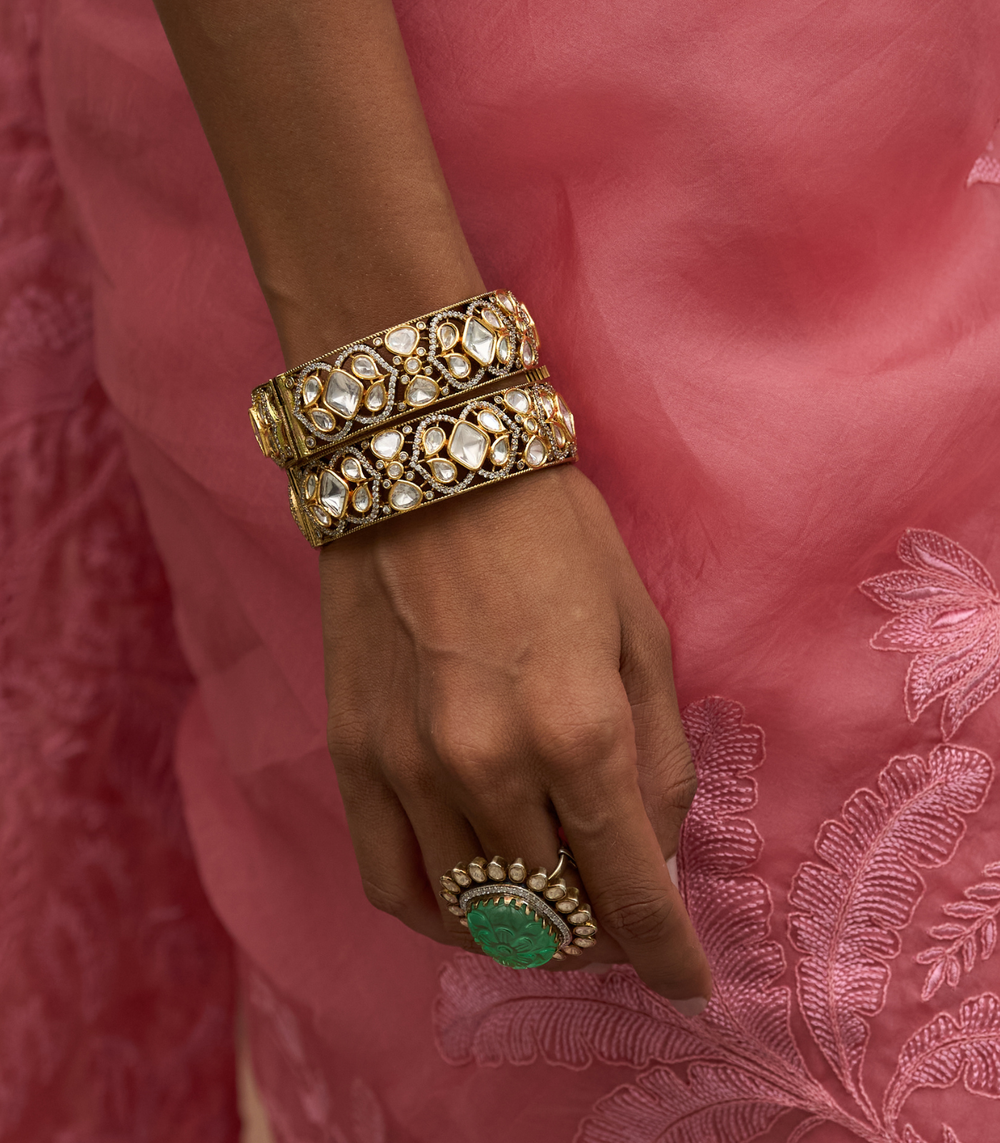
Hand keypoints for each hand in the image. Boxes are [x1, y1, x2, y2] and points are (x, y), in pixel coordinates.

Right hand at [321, 465, 711, 1005]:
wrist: (431, 470)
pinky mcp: (353, 756)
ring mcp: (408, 766)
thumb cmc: (555, 539)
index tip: (691, 989)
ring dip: (529, 925)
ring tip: (557, 905)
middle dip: (605, 928)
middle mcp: (489, 764)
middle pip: (555, 909)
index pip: (633, 890)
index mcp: (580, 728)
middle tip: (622, 909)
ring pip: (475, 908)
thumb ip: (658, 757)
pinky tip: (472, 904)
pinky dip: (440, 916)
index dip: (669, 955)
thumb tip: (658, 855)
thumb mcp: (641, 633)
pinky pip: (390, 881)